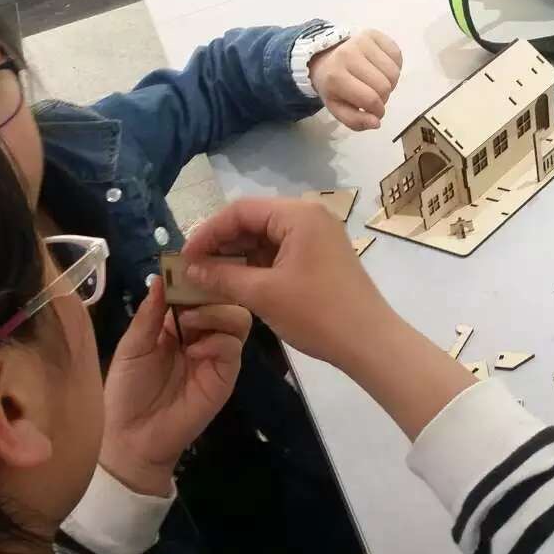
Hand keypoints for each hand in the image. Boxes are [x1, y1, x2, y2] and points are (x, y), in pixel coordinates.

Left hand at [100, 277, 251, 495]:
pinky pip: (234, 348)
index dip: (193, 276)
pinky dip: (218, 341)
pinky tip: (195, 350)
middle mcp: (201, 335)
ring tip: (189, 323)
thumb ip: (150, 314)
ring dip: (215, 312)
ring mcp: (216, 355)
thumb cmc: (126, 390)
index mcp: (176, 324)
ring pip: (237, 318)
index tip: (185, 263)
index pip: (196, 290)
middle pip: (224, 299)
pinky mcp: (225, 376)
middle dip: (210, 290)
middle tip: (189, 296)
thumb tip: (159, 278)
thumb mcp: (132, 346)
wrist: (131, 437)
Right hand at [181, 198, 397, 369]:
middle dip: (221, 244)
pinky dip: (256, 266)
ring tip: (208, 278)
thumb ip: (222, 277)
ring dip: (236, 257)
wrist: (369, 342)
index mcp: (298, 214)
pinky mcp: (320, 257)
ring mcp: (317, 236)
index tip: (184, 258)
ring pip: (265, 238)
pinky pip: (280, 252)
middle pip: (253, 221)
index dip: (207, 233)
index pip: (240, 211)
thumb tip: (189, 269)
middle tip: (192, 269)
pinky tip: (236, 283)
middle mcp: (309, 217)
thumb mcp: (263, 294)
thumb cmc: (317, 313)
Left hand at [309, 29, 402, 131]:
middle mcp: (349, 55)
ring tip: (378, 83)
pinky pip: (397, 54)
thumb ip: (355, 121)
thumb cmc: (334, 87)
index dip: (378, 111)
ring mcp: (362, 41)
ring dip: (391, 83)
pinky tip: (382, 69)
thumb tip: (377, 123)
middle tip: (376, 97)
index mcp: (336, 77)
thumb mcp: (338, 108)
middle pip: (384, 85)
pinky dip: (395, 66)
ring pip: (394, 71)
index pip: (370, 99)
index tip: (376, 112)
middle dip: (384, 97)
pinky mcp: (373, 34)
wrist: (326, 58)